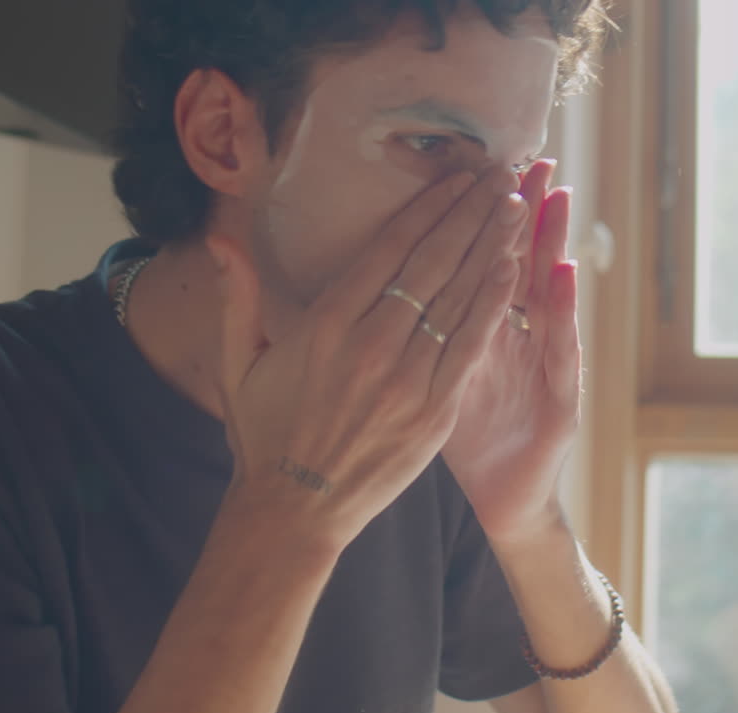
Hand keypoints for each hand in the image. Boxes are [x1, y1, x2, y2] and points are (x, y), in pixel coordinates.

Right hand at [207, 168, 526, 552]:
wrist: (294, 511)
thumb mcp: (237, 364)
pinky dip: (493, 305)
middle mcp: (371, 344)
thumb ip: (237, 299)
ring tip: (516, 207)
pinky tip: (512, 269)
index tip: (456, 178)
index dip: (428, 207)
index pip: (388, 249)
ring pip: (458, 297)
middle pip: (432, 262)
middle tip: (500, 175)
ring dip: (491, 246)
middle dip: (470, 213)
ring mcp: (407, 379)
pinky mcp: (434, 412)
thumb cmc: (264, 436)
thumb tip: (222, 242)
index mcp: (325, 324)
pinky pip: (470, 347)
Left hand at [442, 161, 581, 542]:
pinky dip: (561, 309)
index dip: (479, 216)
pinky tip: (563, 270)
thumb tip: (406, 282)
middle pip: (516, 263)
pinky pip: (559, 348)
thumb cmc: (468, 441)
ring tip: (554, 193)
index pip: (478, 260)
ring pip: (545, 295)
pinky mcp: (562, 399)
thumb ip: (433, 332)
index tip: (478, 167)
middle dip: (520, 211)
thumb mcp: (444, 380)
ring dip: (550, 242)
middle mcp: (519, 340)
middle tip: (529, 158)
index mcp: (482, 330)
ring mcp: (543, 367)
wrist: (502, 499)